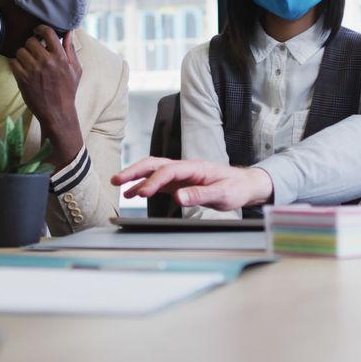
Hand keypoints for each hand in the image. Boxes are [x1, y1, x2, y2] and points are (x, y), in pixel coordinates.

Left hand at [9, 26, 82, 166]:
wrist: (57, 112)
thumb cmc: (67, 90)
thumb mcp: (76, 69)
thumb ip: (71, 49)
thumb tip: (69, 32)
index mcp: (60, 57)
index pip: (47, 32)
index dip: (40, 29)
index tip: (38, 31)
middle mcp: (46, 61)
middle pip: (30, 41)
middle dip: (31, 45)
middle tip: (34, 52)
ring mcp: (33, 70)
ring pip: (20, 51)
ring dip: (23, 55)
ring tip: (28, 63)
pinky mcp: (22, 78)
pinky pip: (13, 62)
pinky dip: (16, 65)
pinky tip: (23, 70)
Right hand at [112, 157, 273, 209]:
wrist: (244, 184)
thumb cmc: (235, 187)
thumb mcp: (222, 194)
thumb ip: (200, 195)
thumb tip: (178, 196)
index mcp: (195, 167)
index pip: (168, 171)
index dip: (153, 181)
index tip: (141, 194)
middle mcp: (185, 168)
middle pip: (155, 164)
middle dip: (134, 171)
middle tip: (116, 180)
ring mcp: (181, 174)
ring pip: (153, 171)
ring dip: (136, 176)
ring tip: (118, 186)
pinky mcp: (180, 182)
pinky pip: (158, 182)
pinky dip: (144, 185)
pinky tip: (133, 193)